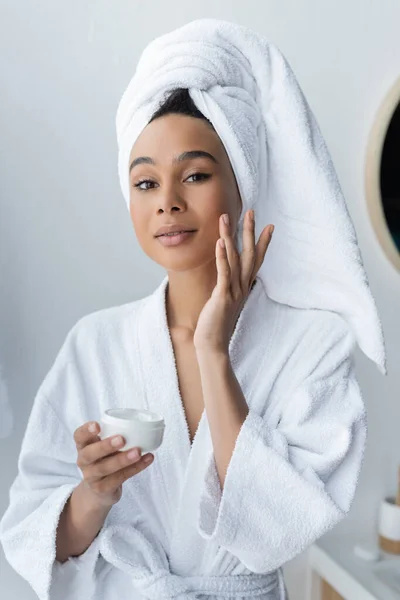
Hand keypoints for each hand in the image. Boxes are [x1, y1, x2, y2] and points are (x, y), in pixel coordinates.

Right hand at [74, 421, 153, 507]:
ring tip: (138, 452)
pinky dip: (135, 468)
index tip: (98, 425)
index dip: (86, 430)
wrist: (98, 492)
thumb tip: (140, 425)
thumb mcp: (103, 448)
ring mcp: (92, 477)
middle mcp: (84, 461)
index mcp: (83, 446)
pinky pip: (119, 478)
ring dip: (123, 460)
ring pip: (105, 468)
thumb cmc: (104, 460)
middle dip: (105, 446)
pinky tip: (147, 459)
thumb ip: (112, 437)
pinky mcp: (103, 489)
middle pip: (89, 454)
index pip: (79, 436)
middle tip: (121, 439)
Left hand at [193, 209, 273, 352]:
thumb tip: (229, 277)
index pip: (256, 261)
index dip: (263, 243)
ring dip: (231, 237)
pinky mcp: (222, 297)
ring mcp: (234, 291)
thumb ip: (228, 287)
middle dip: (250, 232)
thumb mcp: (225, 301)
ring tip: (227, 218)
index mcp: (244, 287)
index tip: (269, 226)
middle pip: (249, 254)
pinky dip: (223, 257)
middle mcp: (242, 287)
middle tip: (252, 212)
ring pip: (235, 259)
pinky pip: (224, 273)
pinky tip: (220, 243)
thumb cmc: (216, 323)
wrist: (213, 344)